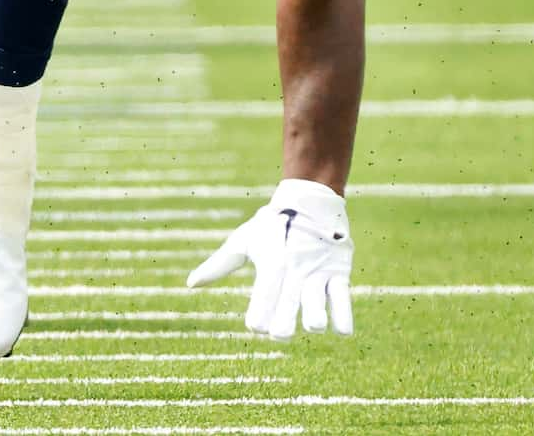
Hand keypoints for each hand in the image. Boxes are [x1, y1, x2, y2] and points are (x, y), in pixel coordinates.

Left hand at [187, 179, 353, 337]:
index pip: (264, 292)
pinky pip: (343, 296)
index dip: (259, 311)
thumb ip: (219, 265)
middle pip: (289, 301)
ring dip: (315, 317)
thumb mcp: (244, 241)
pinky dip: (343, 315)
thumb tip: (190, 284)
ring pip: (318, 300)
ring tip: (313, 325)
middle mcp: (294, 269)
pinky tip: (341, 331)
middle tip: (279, 334)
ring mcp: (318, 271)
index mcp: (271, 262)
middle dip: (284, 321)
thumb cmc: (272, 226)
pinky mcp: (339, 272)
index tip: (254, 327)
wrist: (311, 199)